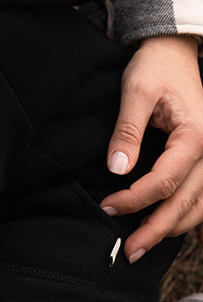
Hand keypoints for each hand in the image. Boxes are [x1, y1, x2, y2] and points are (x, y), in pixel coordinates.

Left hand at [100, 35, 202, 259]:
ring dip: (172, 228)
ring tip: (142, 245)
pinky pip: (202, 196)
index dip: (137, 199)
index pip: (166, 180)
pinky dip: (186, 216)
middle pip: (188, 202)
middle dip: (157, 229)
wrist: (173, 50)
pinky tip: (166, 230)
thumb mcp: (136, 90)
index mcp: (197, 135)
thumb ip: (127, 130)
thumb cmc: (155, 66)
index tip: (108, 206)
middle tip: (130, 251)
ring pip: (199, 205)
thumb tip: (117, 170)